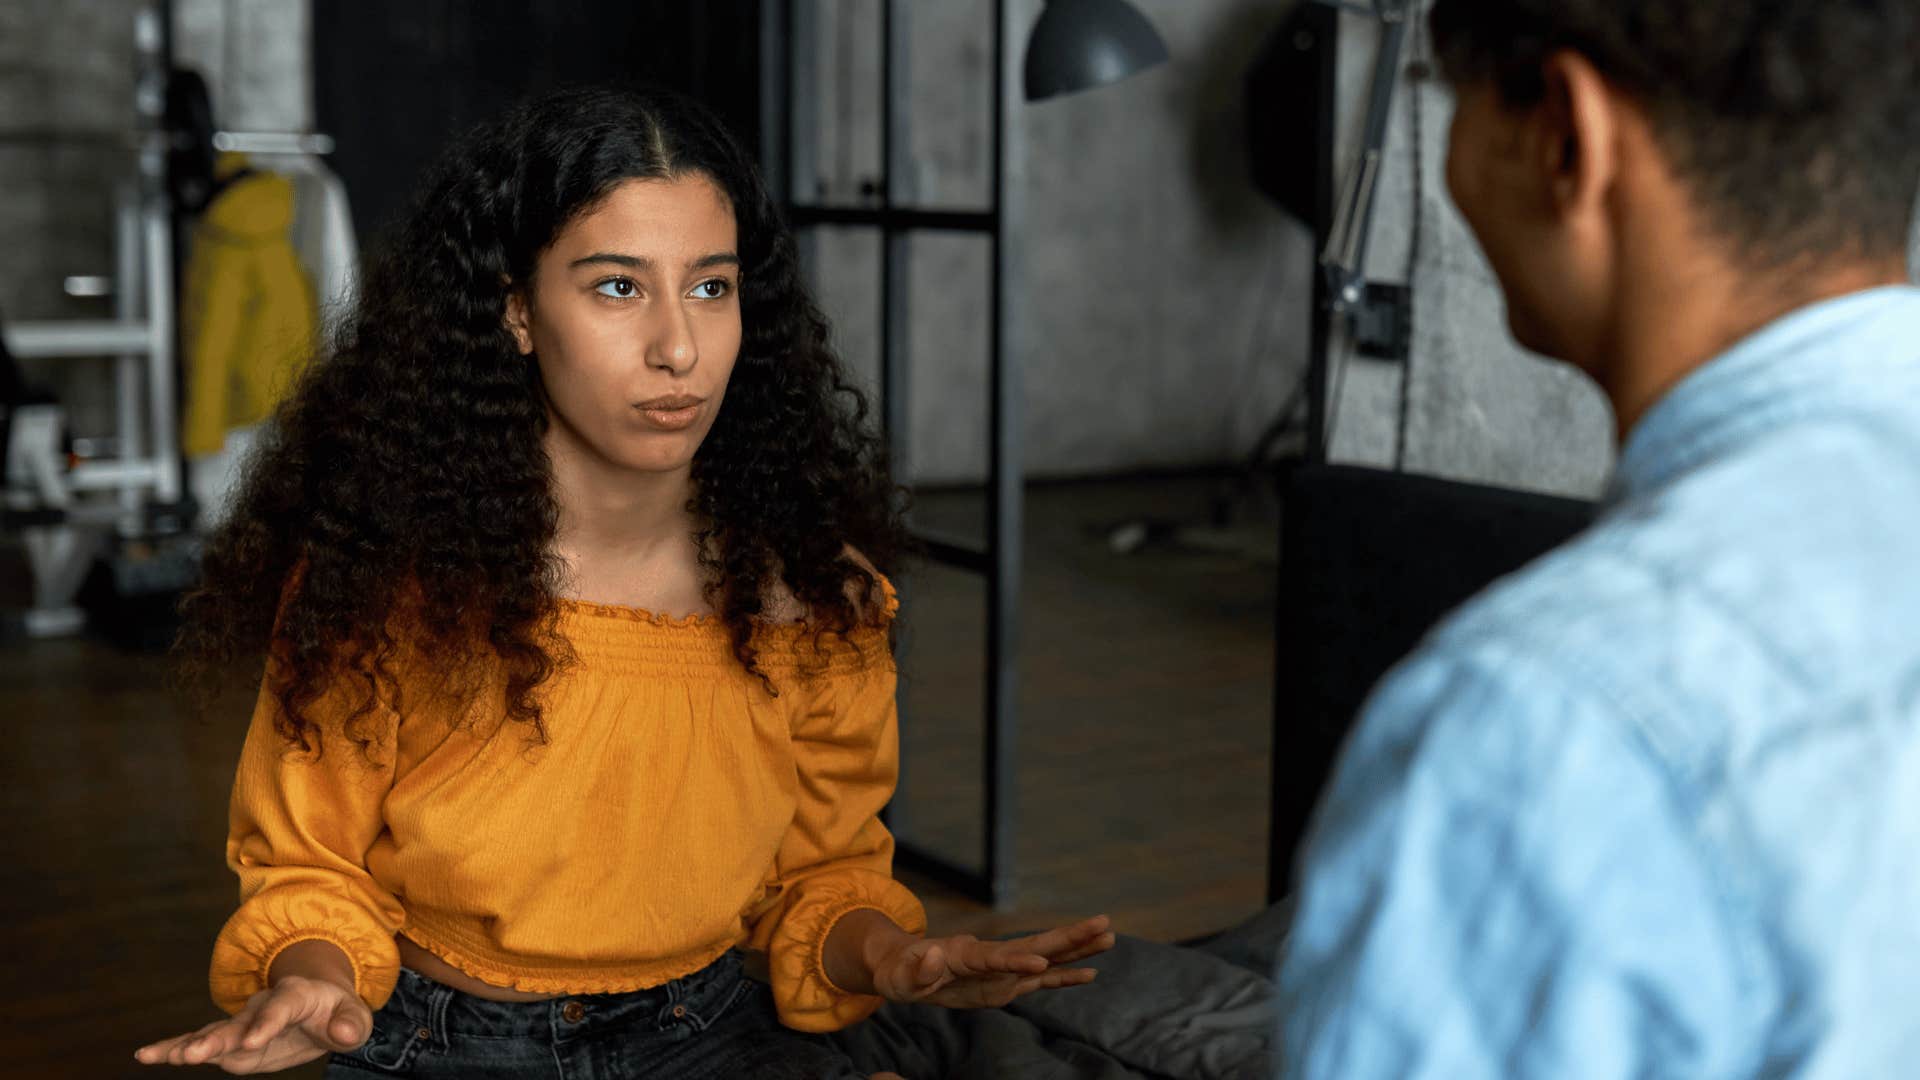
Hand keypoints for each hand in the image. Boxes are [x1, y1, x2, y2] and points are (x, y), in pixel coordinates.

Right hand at [133, 975, 373, 1071]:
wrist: (318, 1006)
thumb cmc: (336, 1012)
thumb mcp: (354, 1016)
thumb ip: (351, 1023)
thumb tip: (343, 1033)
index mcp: (296, 995)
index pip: (280, 1007)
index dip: (266, 1023)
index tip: (252, 1041)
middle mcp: (262, 1006)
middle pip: (238, 1022)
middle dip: (217, 1038)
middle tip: (195, 1053)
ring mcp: (242, 1023)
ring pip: (213, 1033)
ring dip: (189, 1045)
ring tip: (162, 1057)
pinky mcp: (229, 1041)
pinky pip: (198, 1044)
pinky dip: (173, 1049)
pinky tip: (146, 1054)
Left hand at [870, 914, 1114, 1008]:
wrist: (905, 969)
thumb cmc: (901, 972)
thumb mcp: (901, 975)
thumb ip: (919, 969)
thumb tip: (933, 955)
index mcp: (966, 954)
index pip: (997, 957)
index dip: (1017, 961)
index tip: (1042, 964)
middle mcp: (991, 957)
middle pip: (1036, 946)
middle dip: (1069, 937)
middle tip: (1104, 924)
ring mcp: (1002, 969)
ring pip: (1046, 958)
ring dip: (1077, 950)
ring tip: (1109, 937)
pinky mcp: (1006, 983)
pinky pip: (1041, 980)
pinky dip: (1065, 977)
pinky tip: (1090, 973)